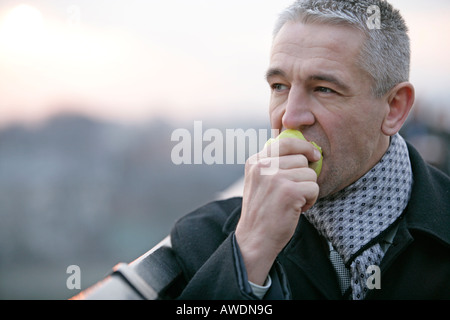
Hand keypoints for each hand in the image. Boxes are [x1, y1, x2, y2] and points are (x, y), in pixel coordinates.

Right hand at [235, 137, 319, 284]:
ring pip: (310, 174)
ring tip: (293, 202)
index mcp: (255, 161)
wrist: (255, 239)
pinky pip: (314, 187)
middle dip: (303, 176)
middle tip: (292, 193)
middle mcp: (263, 166)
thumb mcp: (259, 181)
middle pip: (301, 159)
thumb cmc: (262, 212)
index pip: (285, 141)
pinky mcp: (289, 192)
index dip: (303, 147)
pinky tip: (297, 208)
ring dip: (307, 189)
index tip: (313, 155)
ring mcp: (276, 178)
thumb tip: (304, 148)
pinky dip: (311, 200)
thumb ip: (273, 163)